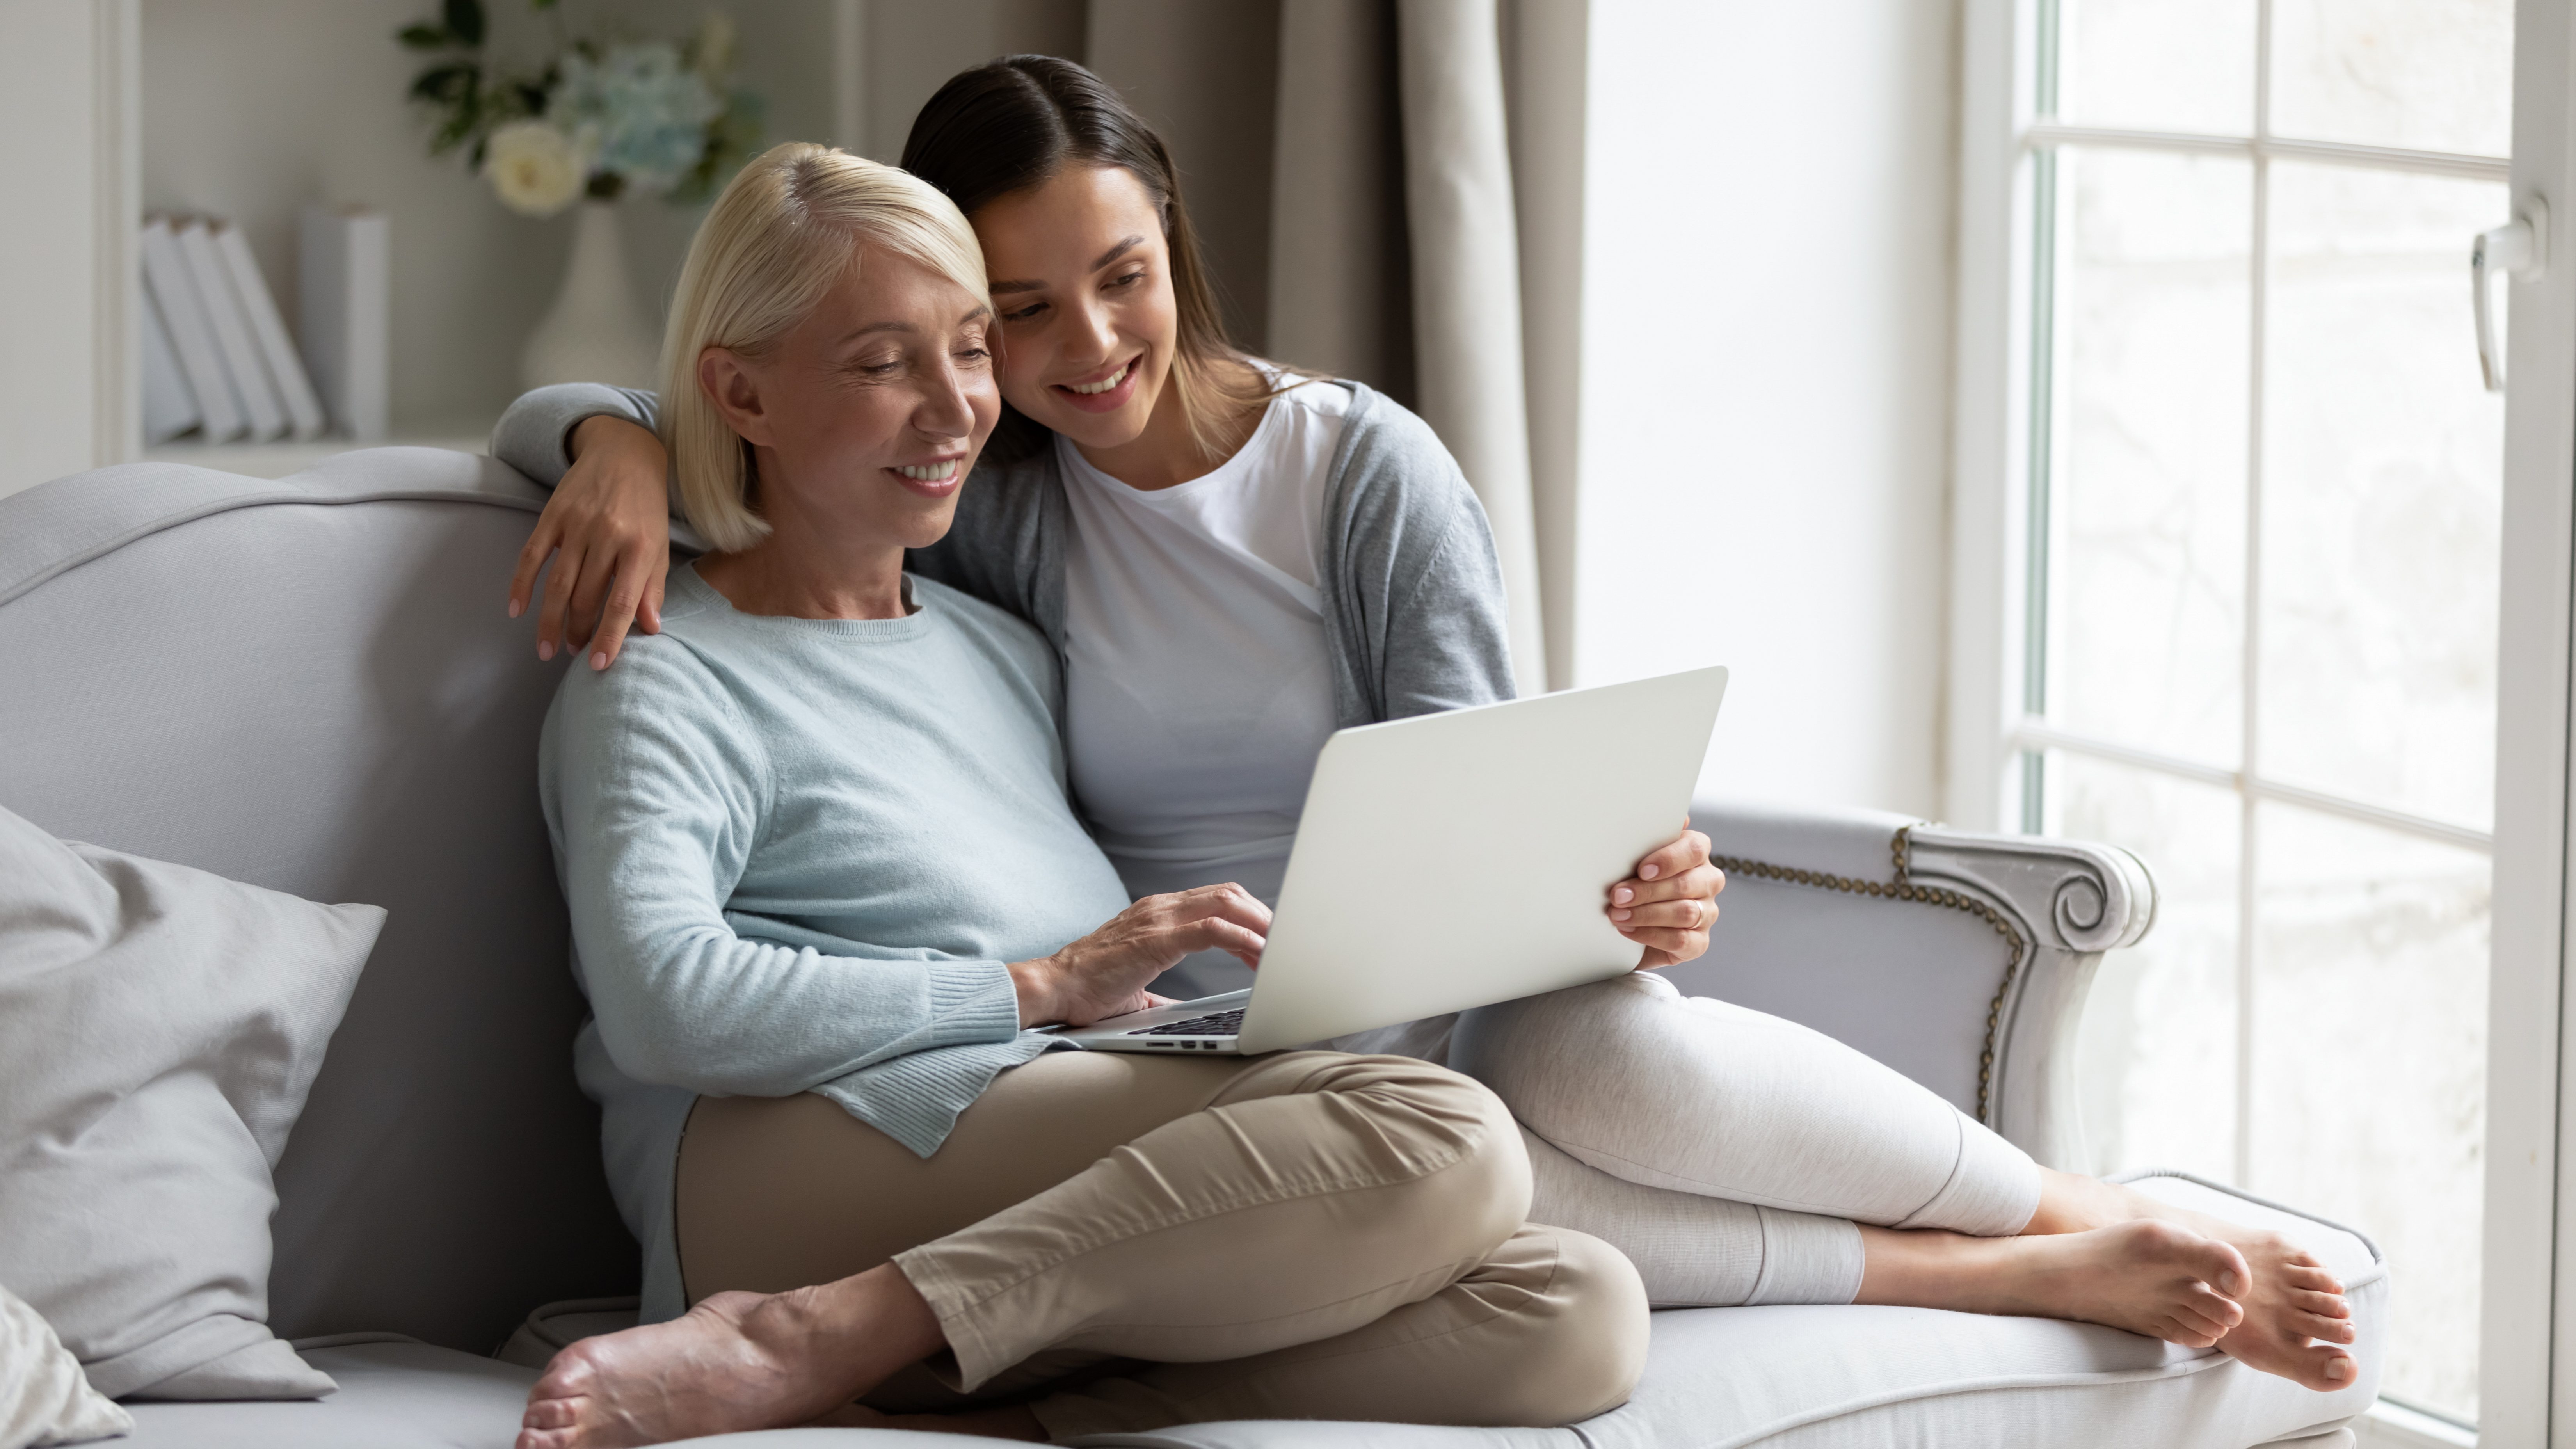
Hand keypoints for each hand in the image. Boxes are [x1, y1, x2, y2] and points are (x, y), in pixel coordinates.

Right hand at [507, 415, 673, 670]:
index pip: (621, 604)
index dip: (609, 638)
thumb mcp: (659, 545)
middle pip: (585, 598)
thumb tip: (650, 629)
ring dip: (550, 620)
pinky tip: (515, 610)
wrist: (625, 452)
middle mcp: (607, 536)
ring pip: (557, 584)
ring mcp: (576, 525)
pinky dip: (520, 585)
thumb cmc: (647, 506)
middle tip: (573, 651)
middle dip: (577, 632)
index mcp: (639, 547)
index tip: (598, 665)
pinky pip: (531, 555)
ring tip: (549, 646)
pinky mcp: (552, 515)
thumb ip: (653, 587)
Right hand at [1009, 885, 1268, 1026]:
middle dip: (1264, 918)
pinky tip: (1259, 955)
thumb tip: (1185, 1012)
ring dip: (1260, 926)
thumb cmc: (1088, 989)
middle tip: (1286, 946)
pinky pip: (1211, 930)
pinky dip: (1241, 940)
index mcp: (1158, 914)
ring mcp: (1157, 919)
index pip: (1218, 900)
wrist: (1052, 989)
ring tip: (1280, 952)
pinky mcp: (1155, 939)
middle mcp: (1161, 908)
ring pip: (1226, 905)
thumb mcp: (1137, 988)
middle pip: (1230, 895)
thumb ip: (1164, 993)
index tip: (1273, 940)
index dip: (1251, 916)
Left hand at [1608, 825, 1722, 969]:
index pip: (1695, 849)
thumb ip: (1649, 836)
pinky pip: (1681, 940)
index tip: (1642, 869)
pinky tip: (1628, 930)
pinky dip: (1651, 935)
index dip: (1669, 859)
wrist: (1630, 922)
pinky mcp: (1699, 942)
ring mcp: (1707, 912)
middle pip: (1686, 884)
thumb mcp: (1636, 857)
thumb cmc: (1636, 881)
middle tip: (1617, 896)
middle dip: (1648, 891)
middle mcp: (1708, 881)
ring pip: (1685, 913)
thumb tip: (1676, 816)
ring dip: (1646, 914)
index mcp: (1695, 854)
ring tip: (1617, 915)